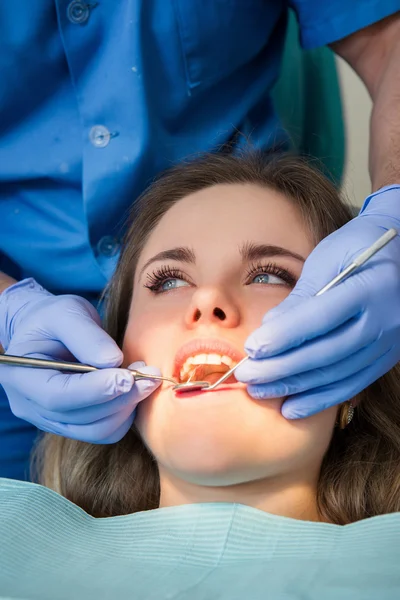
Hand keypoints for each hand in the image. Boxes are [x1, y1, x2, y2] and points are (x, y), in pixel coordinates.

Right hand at [0, 278, 160, 442]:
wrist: (46, 330)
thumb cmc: (52, 318)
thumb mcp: (66, 313)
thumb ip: (86, 335)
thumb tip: (113, 362)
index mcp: (21, 376)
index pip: (57, 396)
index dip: (95, 390)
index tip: (127, 376)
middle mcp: (31, 406)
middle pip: (80, 416)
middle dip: (120, 397)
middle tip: (150, 374)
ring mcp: (51, 420)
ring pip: (96, 429)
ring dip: (127, 406)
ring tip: (146, 378)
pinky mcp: (73, 424)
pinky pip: (104, 431)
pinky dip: (125, 414)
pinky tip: (134, 390)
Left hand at [235, 185, 399, 418]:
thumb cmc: (357, 246)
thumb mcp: (328, 257)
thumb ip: (301, 294)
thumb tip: (269, 328)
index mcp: (369, 287)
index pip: (321, 318)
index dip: (284, 336)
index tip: (252, 348)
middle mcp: (385, 320)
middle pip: (326, 352)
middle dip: (281, 367)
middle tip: (246, 375)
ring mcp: (388, 343)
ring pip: (336, 374)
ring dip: (294, 387)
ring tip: (259, 391)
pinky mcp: (385, 358)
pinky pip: (351, 385)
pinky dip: (320, 399)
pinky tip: (291, 408)